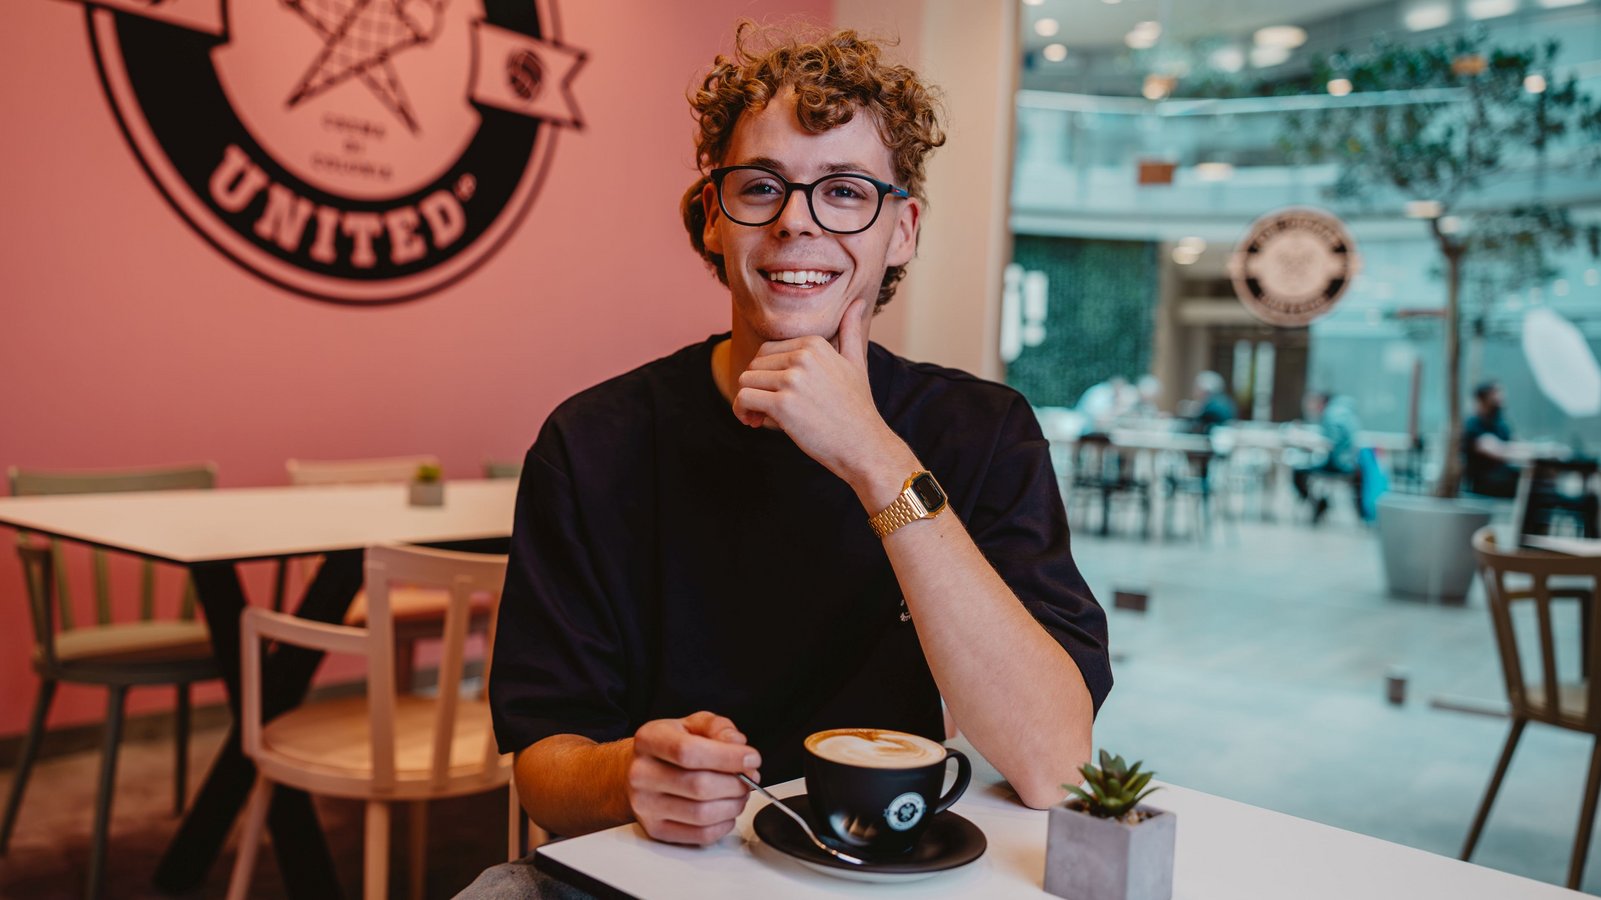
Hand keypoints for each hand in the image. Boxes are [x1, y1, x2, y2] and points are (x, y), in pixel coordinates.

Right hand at [627, 711, 759, 844]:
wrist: (639, 770)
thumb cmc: (670, 747)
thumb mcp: (693, 724)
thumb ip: (718, 728)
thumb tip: (737, 744)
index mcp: (649, 741)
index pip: (689, 752)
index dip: (727, 757)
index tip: (751, 758)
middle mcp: (641, 774)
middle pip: (699, 786)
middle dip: (736, 783)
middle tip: (750, 777)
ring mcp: (646, 806)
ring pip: (702, 814)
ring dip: (733, 805)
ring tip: (740, 793)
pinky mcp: (656, 829)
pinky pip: (700, 835)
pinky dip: (723, 825)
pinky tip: (727, 810)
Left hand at [734, 298, 913, 493]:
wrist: (864, 444)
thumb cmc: (858, 408)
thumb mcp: (856, 363)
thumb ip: (851, 331)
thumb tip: (857, 302)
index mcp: (814, 343)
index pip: (768, 350)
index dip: (766, 373)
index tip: (774, 393)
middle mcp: (803, 356)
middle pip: (754, 365)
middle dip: (755, 387)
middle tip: (764, 409)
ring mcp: (792, 379)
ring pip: (745, 380)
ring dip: (746, 401)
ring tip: (759, 417)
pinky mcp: (783, 404)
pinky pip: (744, 399)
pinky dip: (742, 411)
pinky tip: (753, 422)